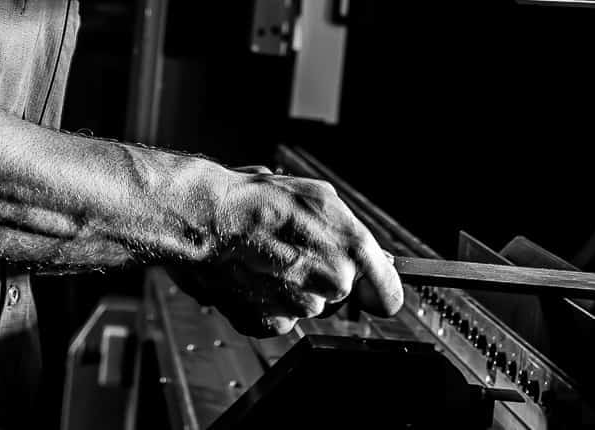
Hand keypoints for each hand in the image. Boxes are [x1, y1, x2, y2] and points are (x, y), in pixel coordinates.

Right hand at [182, 167, 403, 336]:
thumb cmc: (256, 201)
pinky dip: (268, 302)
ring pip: (308, 305)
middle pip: (340, 294)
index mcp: (353, 251)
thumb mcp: (320, 199)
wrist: (205, 220)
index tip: (372, 292)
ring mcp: (302, 307)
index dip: (379, 293)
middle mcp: (333, 283)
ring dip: (293, 288)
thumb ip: (352, 234)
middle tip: (295, 250)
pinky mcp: (271, 323)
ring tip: (267, 258)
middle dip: (322, 276)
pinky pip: (280, 318)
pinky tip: (254, 275)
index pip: (389, 295)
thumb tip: (373, 255)